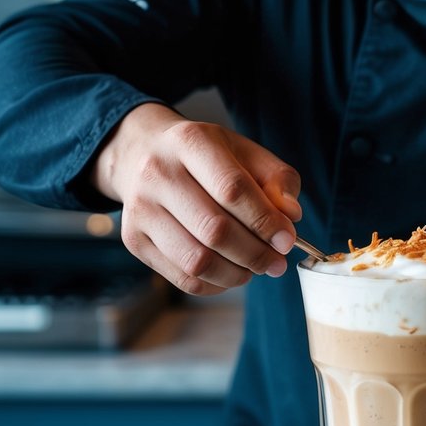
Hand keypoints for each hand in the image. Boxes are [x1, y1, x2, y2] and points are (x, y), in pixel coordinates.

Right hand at [91, 102, 301, 295]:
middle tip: (277, 262)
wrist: (142, 154)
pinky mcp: (134, 239)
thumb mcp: (244, 151)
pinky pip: (182, 277)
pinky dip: (215, 284)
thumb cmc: (204, 156)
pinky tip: (231, 272)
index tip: (288, 240)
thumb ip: (277, 179)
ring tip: (256, 268)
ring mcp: (140, 209)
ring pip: (197, 260)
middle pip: (214, 230)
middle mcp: (157, 174)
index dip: (265, 220)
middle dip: (255, 253)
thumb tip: (291, 216)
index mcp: (189, 142)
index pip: (232, 189)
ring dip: (237, 273)